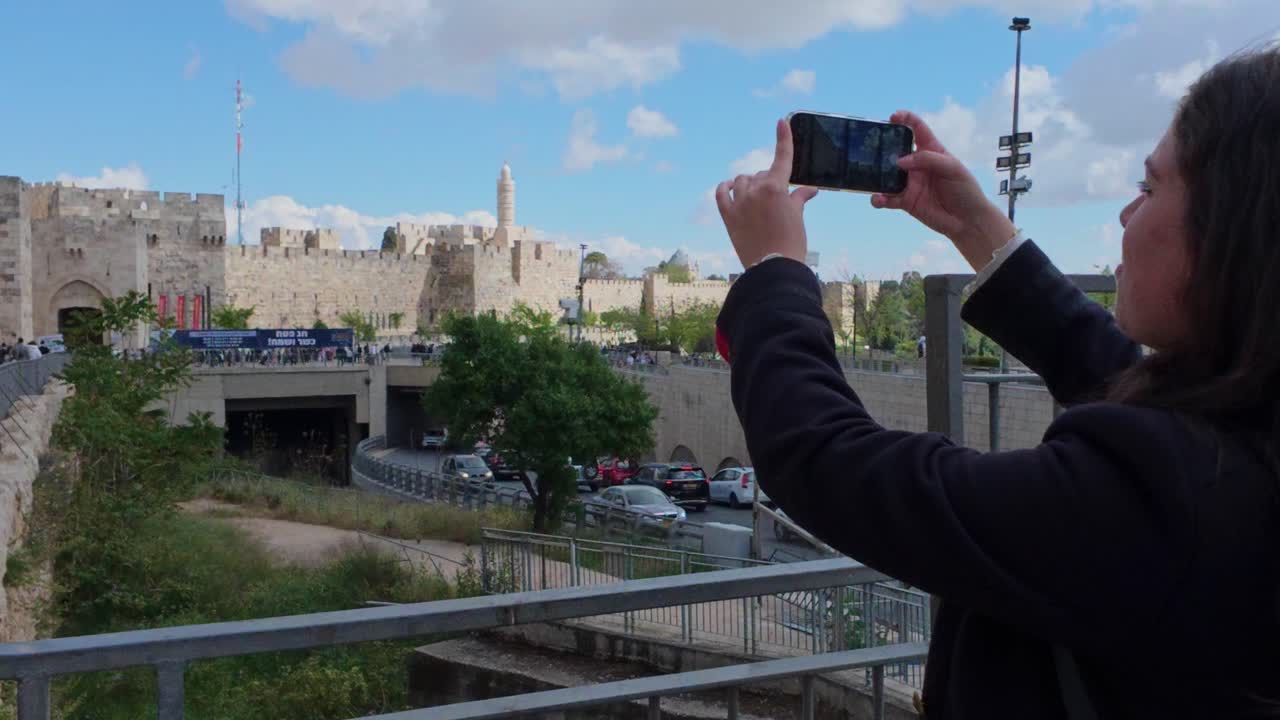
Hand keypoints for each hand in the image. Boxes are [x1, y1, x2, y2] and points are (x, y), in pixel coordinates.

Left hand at [716, 119, 818, 268]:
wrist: (773, 267)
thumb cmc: (791, 243)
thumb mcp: (798, 218)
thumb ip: (799, 199)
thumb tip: (809, 190)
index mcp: (776, 187)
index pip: (781, 157)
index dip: (783, 138)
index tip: (781, 122)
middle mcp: (755, 190)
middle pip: (761, 174)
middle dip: (769, 181)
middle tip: (777, 196)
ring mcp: (739, 202)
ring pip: (742, 181)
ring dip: (749, 184)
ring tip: (757, 196)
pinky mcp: (728, 216)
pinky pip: (721, 193)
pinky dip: (725, 188)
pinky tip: (730, 187)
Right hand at [871, 110, 1015, 271]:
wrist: (967, 221)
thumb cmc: (966, 190)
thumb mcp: (952, 168)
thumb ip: (927, 160)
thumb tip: (900, 161)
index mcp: (932, 150)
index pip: (917, 129)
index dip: (905, 119)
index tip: (893, 117)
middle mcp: (918, 165)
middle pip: (896, 150)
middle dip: (883, 147)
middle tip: (872, 147)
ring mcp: (910, 183)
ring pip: (887, 175)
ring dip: (877, 175)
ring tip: (871, 176)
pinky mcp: (905, 201)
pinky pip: (887, 198)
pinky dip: (879, 199)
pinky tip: (878, 199)